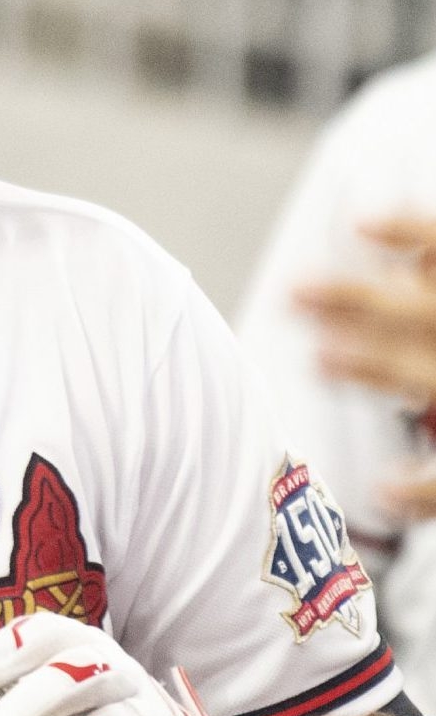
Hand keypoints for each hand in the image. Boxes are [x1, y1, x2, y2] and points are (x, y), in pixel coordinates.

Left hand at [295, 215, 435, 517]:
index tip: (361, 224)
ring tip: (320, 359)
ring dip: (383, 369)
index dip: (416, 234)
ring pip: (434, 379)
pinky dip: (426, 491)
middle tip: (294, 291)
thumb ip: (431, 275)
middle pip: (430, 315)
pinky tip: (384, 490)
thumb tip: (393, 253)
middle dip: (367, 303)